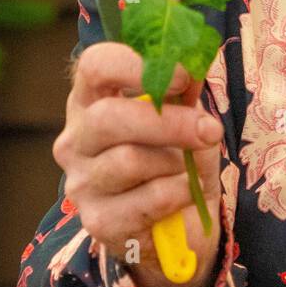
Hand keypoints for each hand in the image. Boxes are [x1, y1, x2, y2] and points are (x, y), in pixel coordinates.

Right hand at [55, 42, 223, 286]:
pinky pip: (148, 200)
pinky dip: (180, 193)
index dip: (136, 65)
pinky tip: (187, 192)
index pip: (94, 66)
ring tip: (192, 167)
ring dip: (177, 163)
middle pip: (108, 118)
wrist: (179, 223)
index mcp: (91, 99)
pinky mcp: (98, 221)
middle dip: (168, 122)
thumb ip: (185, 90)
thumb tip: (196, 63)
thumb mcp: (185, 115)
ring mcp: (81, 182)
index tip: (183, 75)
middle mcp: (76, 138)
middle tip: (210, 130)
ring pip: (129, 161)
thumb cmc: (175, 157)